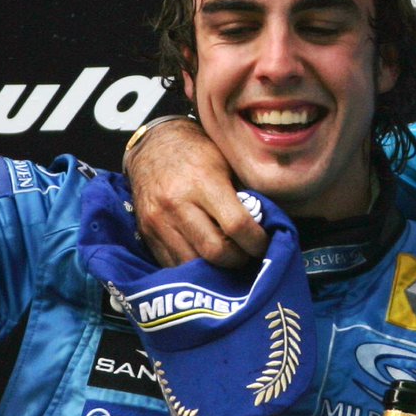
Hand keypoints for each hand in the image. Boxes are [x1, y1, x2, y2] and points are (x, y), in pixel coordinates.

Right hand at [122, 119, 267, 267]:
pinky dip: (194, 268)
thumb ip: (245, 195)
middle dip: (238, 259)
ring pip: (193, 264)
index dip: (257, 241)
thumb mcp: (227, 162)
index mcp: (202, 181)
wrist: (153, 145)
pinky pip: (173, 264)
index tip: (265, 243)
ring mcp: (158, 221)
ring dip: (216, 269)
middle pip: (215, 251)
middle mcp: (176, 204)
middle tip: (248, 254)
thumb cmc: (198, 151)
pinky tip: (206, 259)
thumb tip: (268, 226)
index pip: (236, 225)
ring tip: (228, 258)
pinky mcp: (147, 234)